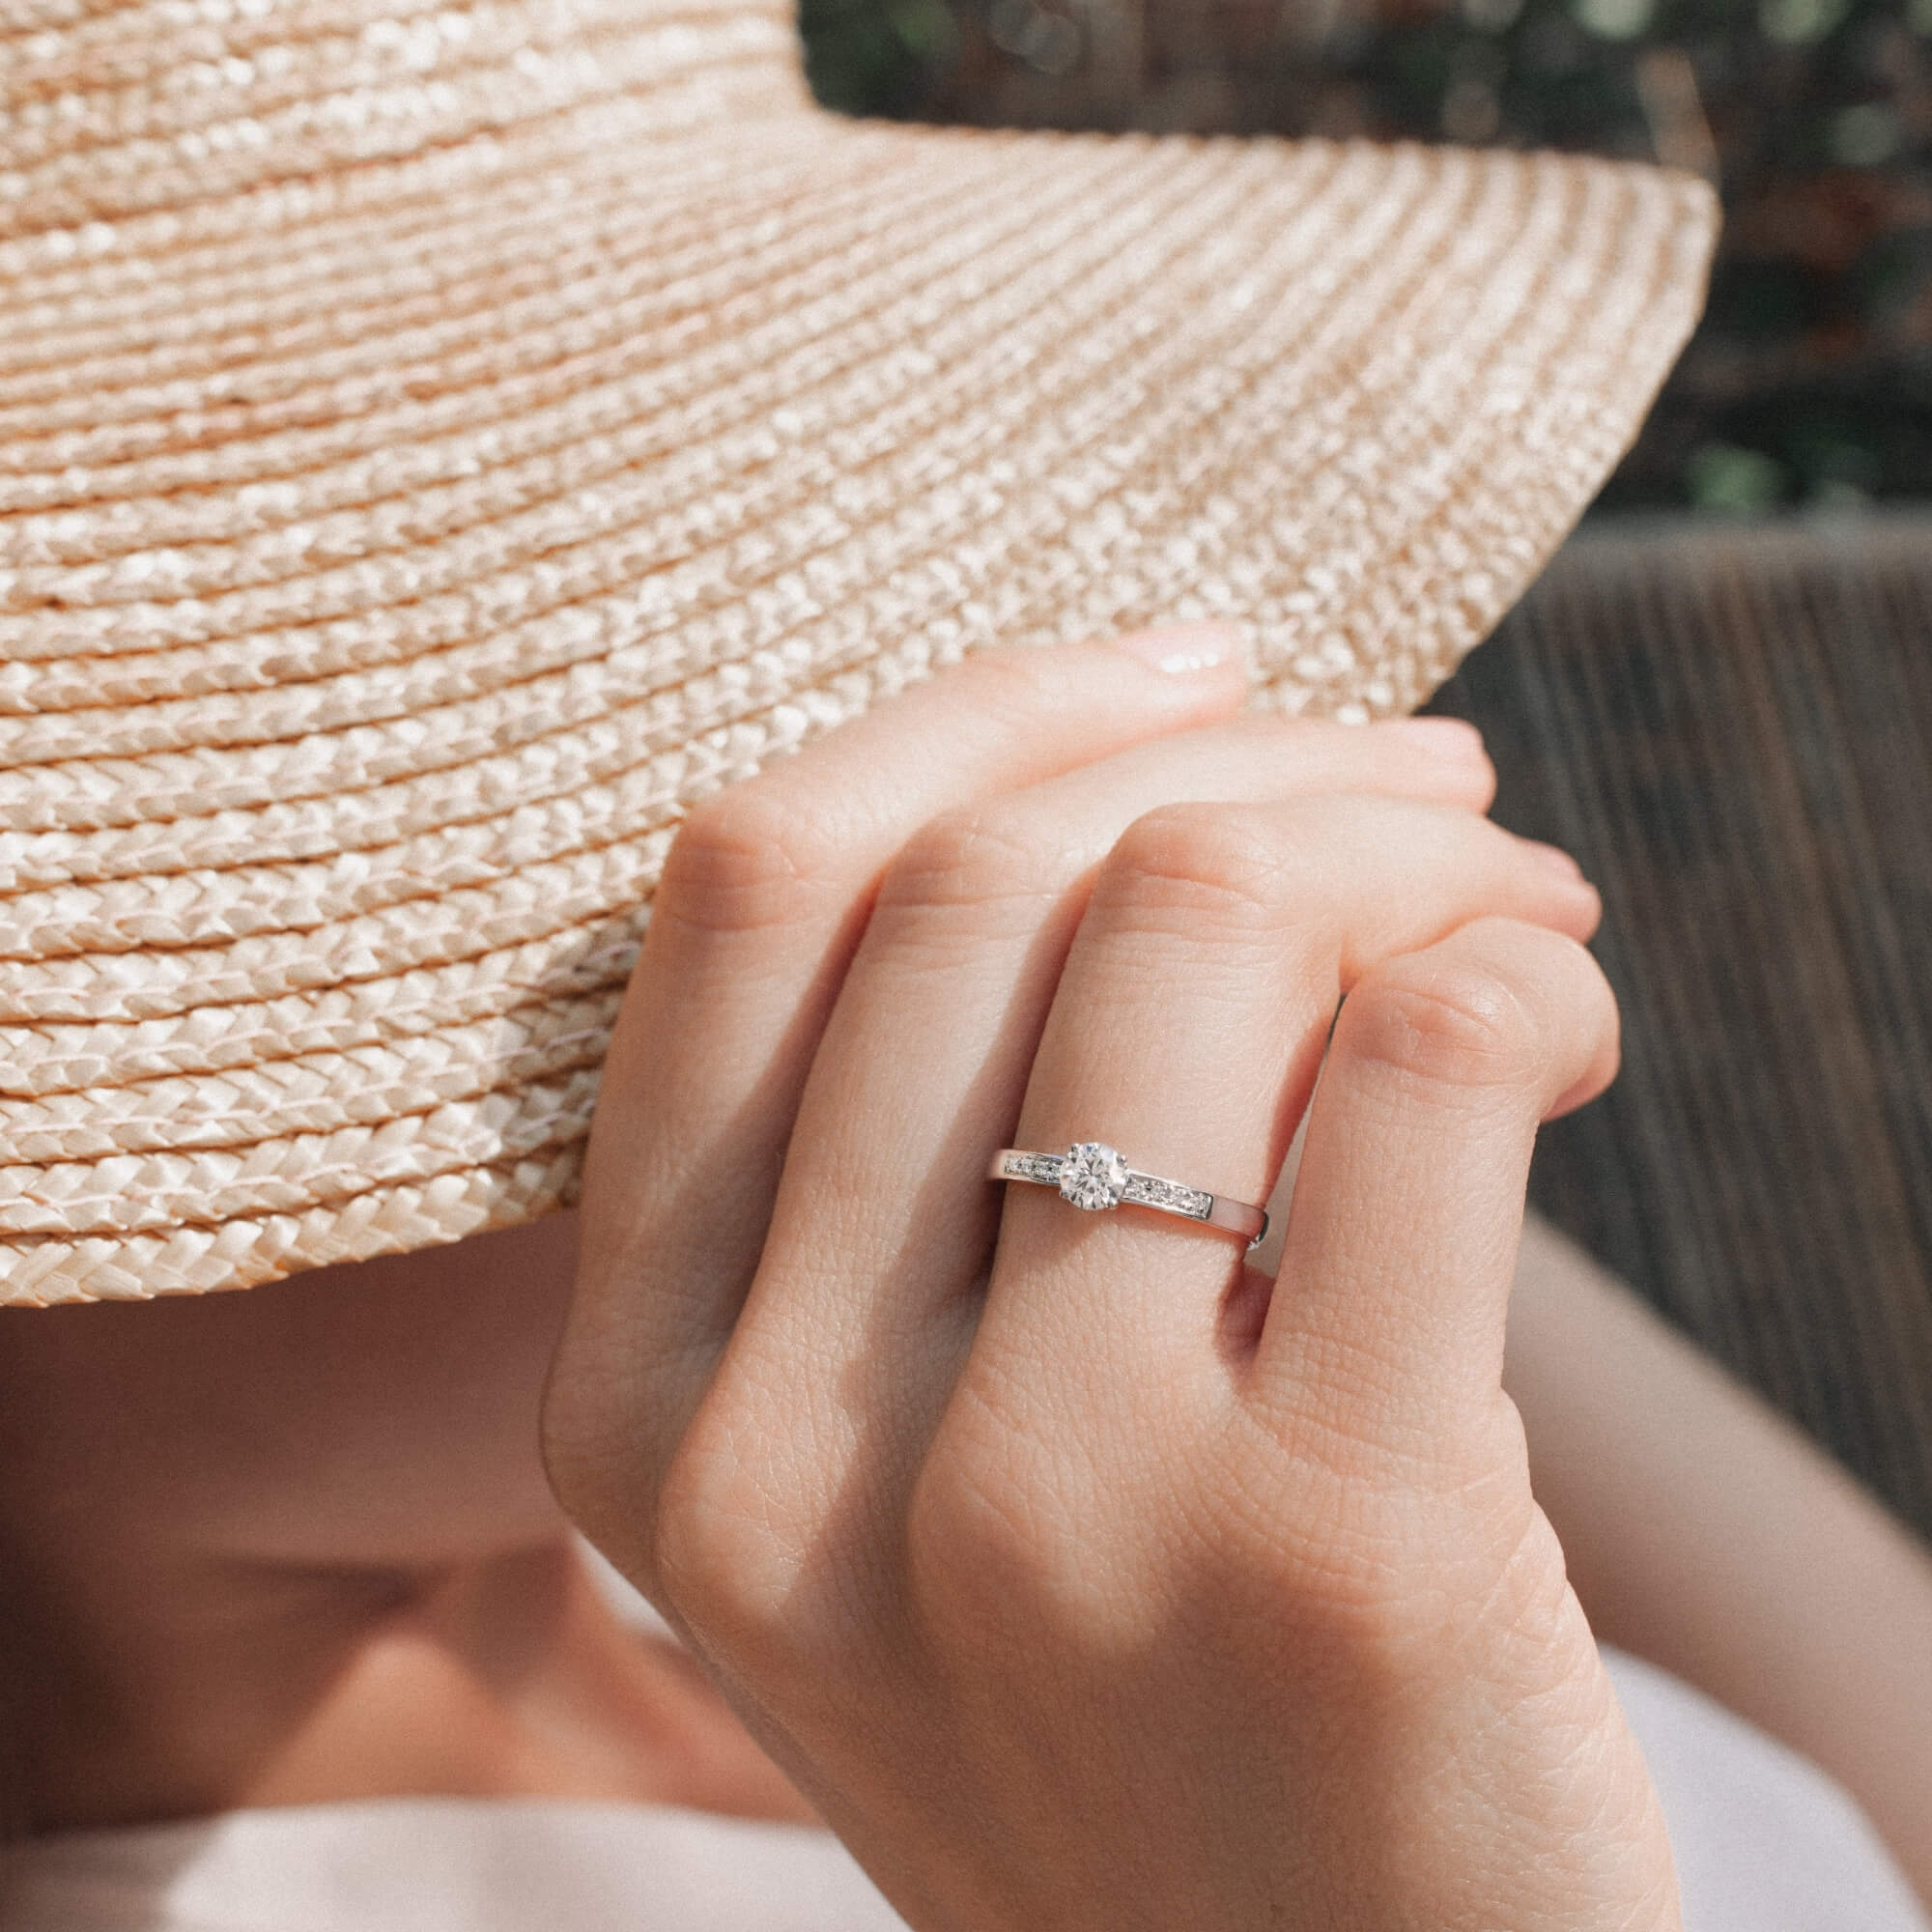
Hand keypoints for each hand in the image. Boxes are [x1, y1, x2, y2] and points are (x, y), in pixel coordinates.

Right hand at [545, 630, 1677, 1930]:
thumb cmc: (1134, 1711)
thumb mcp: (911, 1460)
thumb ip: (925, 1161)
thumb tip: (1149, 792)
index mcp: (646, 1408)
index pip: (746, 887)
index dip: (985, 709)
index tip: (1184, 660)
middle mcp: (788, 1465)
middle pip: (987, 878)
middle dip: (1241, 751)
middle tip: (1420, 781)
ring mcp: (1040, 1521)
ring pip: (1193, 920)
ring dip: (1402, 836)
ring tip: (1512, 893)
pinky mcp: (1334, 1563)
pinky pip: (1421, 1058)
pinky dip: (1519, 964)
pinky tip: (1559, 1020)